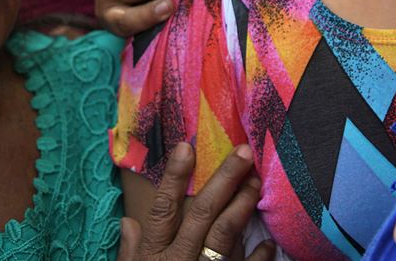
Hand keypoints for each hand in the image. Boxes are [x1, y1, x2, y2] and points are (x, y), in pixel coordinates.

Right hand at [116, 143, 274, 260]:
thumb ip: (130, 255)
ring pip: (226, 237)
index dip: (174, 178)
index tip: (186, 146)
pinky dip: (260, 257)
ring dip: (243, 206)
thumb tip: (127, 221)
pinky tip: (268, 242)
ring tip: (257, 182)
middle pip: (202, 215)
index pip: (163, 210)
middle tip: (244, 153)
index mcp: (154, 258)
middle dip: (223, 181)